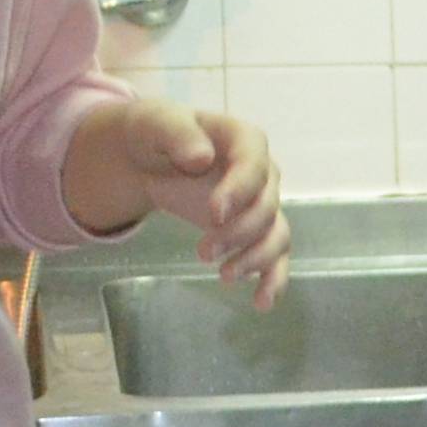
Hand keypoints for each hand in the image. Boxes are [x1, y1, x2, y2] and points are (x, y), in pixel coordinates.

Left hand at [82, 99, 287, 306]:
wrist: (149, 158)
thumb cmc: (155, 134)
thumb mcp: (156, 124)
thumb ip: (177, 134)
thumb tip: (201, 158)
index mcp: (244, 140)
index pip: (255, 164)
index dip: (240, 190)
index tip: (213, 214)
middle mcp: (263, 173)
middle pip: (266, 206)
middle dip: (239, 234)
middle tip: (203, 254)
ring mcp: (261, 204)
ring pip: (276, 234)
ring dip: (256, 260)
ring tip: (224, 277)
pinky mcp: (253, 231)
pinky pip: (274, 256)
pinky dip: (273, 280)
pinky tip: (261, 303)